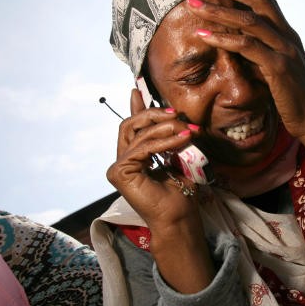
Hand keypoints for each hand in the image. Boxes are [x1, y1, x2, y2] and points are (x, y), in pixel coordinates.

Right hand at [106, 89, 214, 291]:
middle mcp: (121, 161)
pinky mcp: (119, 173)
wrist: (179, 216)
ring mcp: (117, 167)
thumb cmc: (180, 191)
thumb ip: (169, 135)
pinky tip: (182, 139)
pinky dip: (164, 142)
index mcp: (133, 157)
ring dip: (165, 127)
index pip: (132, 126)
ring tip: (187, 129)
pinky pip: (143, 148)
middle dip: (155, 114)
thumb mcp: (177, 154)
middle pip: (131, 125)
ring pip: (137, 133)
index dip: (136, 107)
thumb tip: (171, 114)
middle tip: (176, 114)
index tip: (138, 89)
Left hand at [187, 0, 304, 162]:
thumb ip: (260, 54)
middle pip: (258, 2)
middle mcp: (288, 37)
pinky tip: (205, 34)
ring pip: (249, 21)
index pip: (267, 1)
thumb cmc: (291, 98)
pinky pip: (247, 47)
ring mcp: (284, 50)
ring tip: (195, 4)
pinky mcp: (278, 67)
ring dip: (219, 11)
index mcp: (287, 35)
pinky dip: (224, 39)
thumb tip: (238, 45)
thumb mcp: (274, 70)